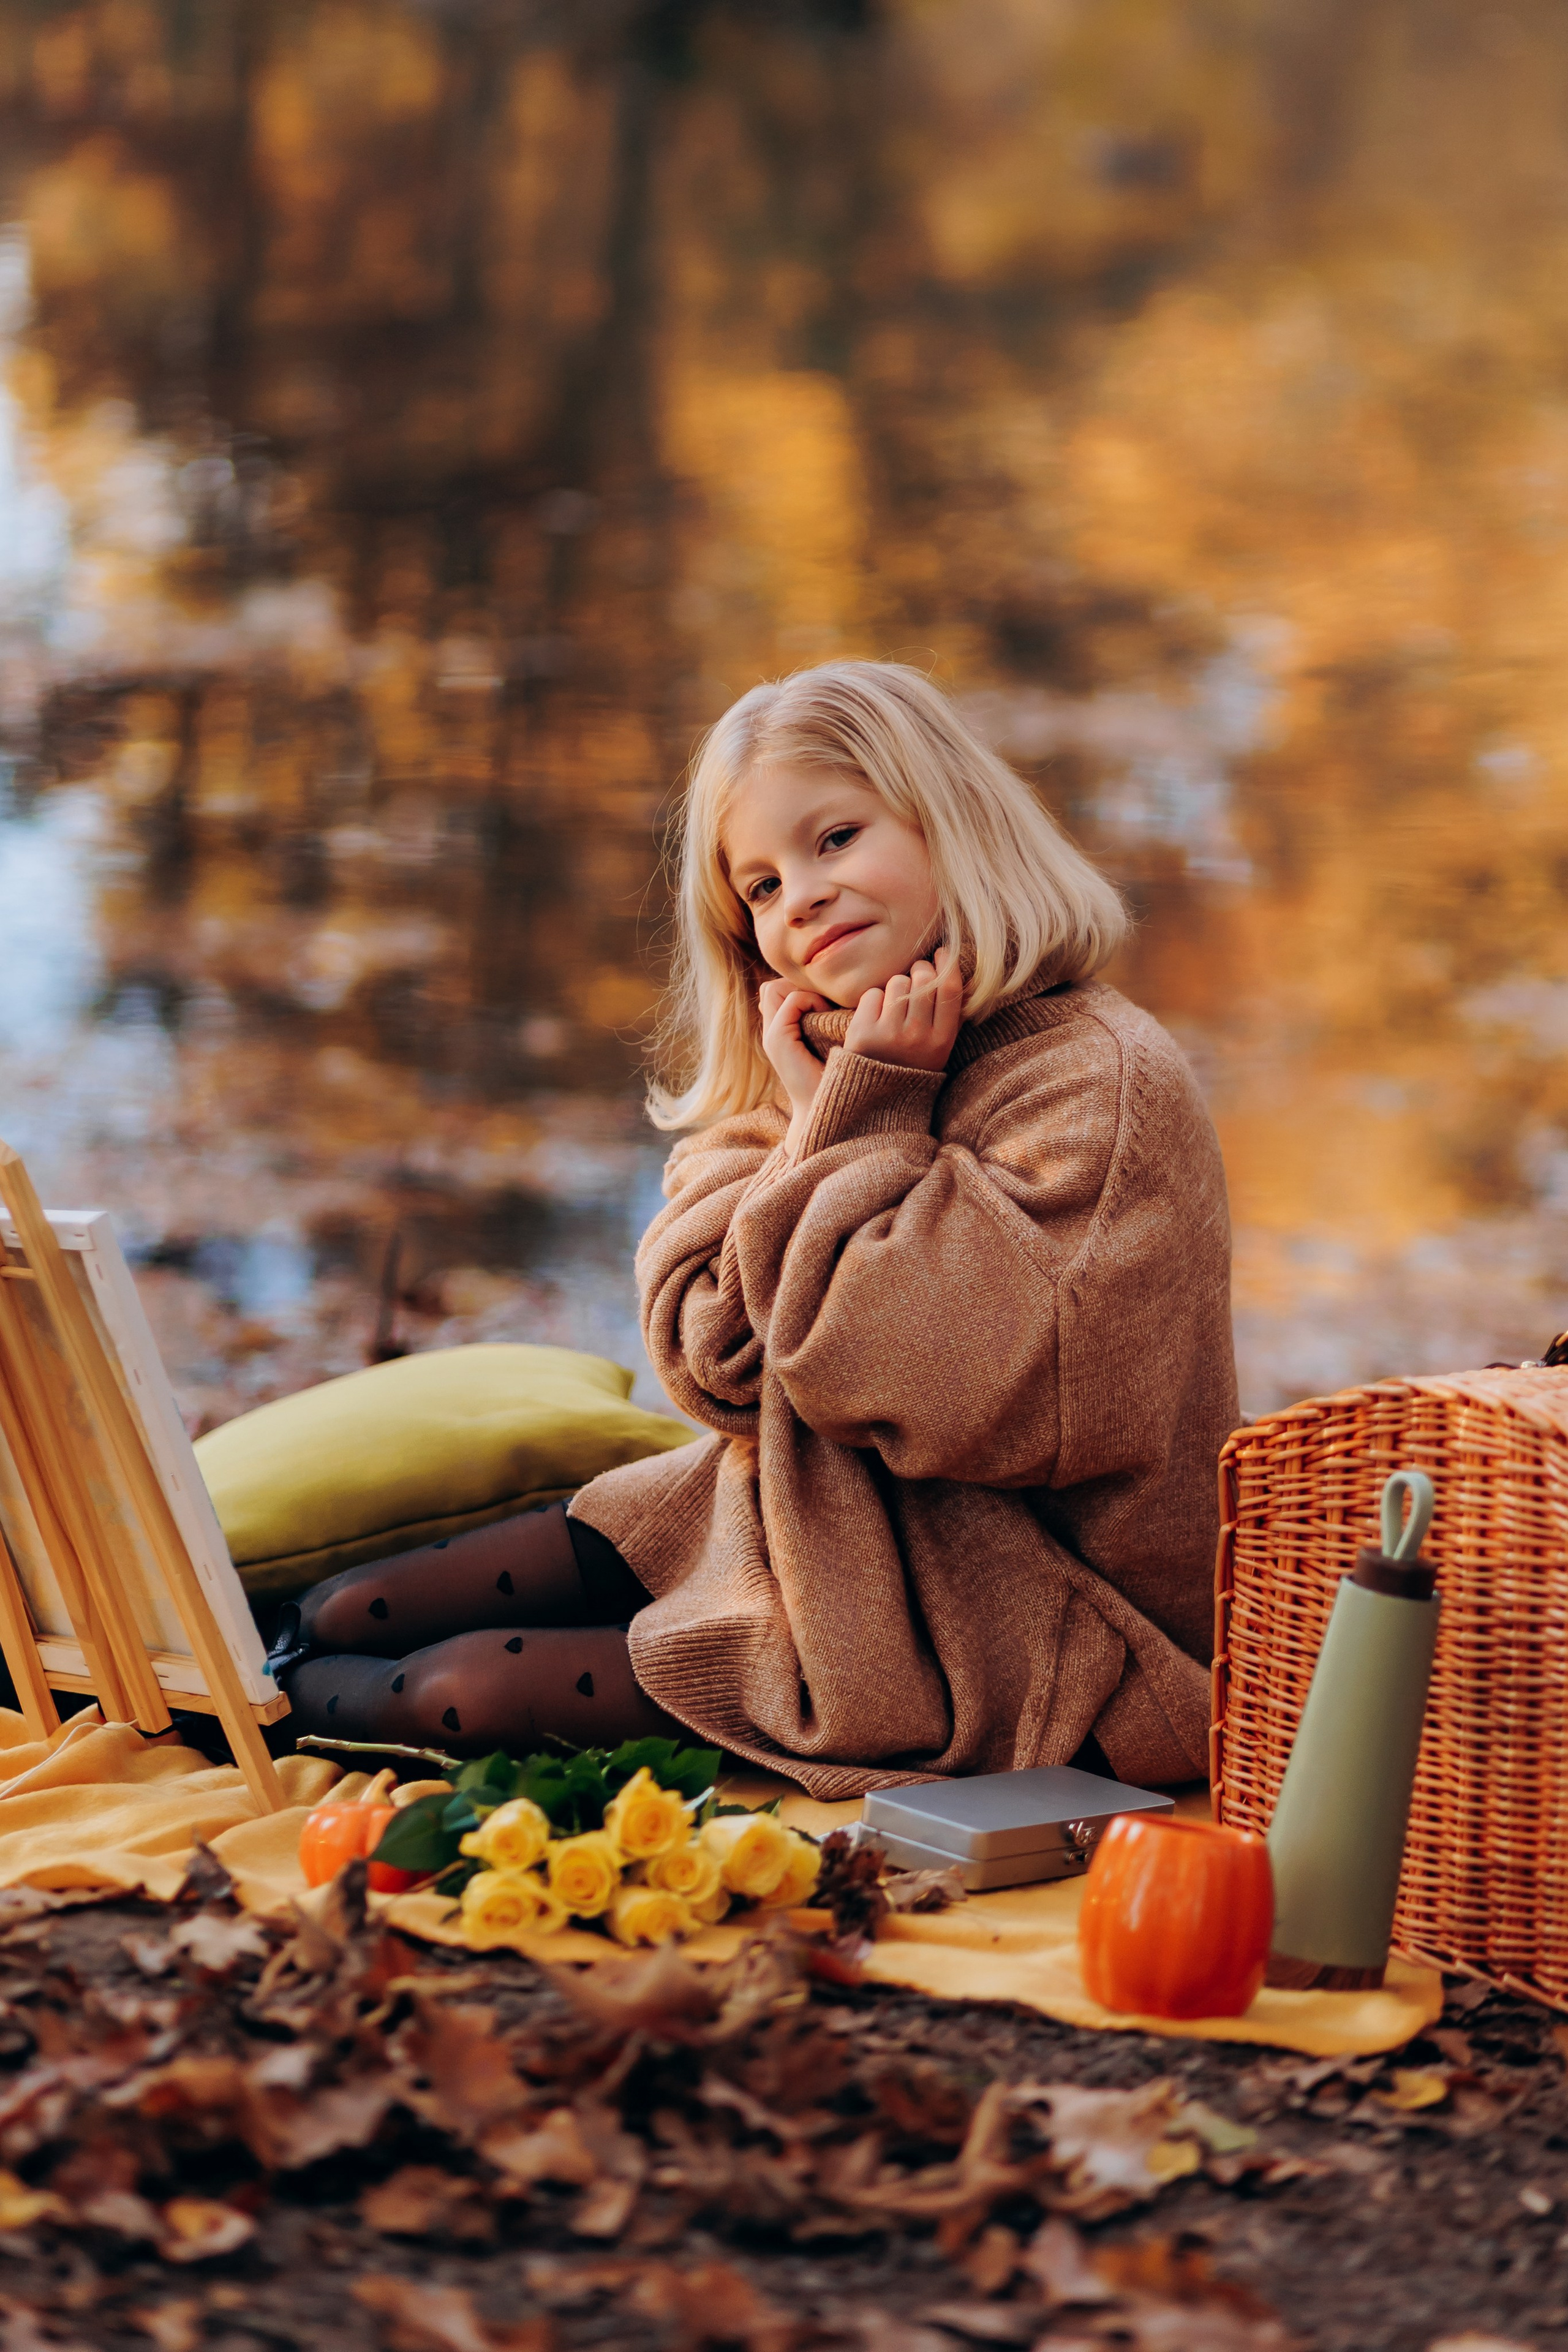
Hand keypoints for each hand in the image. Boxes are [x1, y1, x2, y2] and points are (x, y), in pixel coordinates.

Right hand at [759, 977, 830, 1146]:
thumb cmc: (840, 1076)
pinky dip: (812, 1001)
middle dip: (799, 986)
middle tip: (825, 1001)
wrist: (833, 1107)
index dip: (799, 988)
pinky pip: (792, 1000)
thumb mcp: (832, 1042)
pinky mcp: (778, 1039)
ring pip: (775, 989)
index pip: (776, 991)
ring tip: (825, 1009)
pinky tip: (827, 1016)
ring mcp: (772, 1036)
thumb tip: (836, 996)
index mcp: (781, 1034)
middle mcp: (771, 1033)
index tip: (825, 1002)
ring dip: (805, 992)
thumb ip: (825, 1020)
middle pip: (771, 987)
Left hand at [844, 945, 962, 1072]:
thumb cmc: (912, 1063)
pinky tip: (876, 1017)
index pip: (950, 989)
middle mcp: (918, 1036)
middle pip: (923, 978)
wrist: (876, 1095)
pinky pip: (873, 994)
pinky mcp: (863, 1031)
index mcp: (942, 1040)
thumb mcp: (939, 1047)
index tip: (943, 952)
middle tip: (916, 977)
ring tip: (895, 1006)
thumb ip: (951, 1016)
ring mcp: (890, 1034)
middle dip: (919, 970)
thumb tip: (958, 975)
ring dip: (896, 987)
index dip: (948, 963)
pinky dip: (874, 1000)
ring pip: (897, 982)